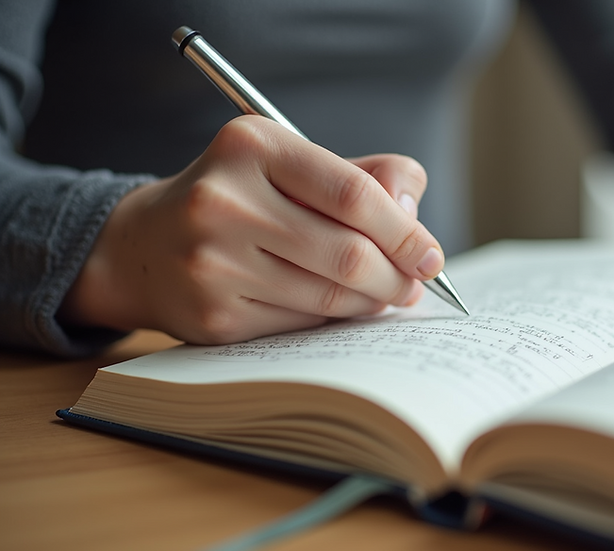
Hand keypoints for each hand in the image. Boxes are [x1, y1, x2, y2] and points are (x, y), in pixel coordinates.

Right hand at [58, 115, 443, 343]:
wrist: (145, 245)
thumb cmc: (242, 198)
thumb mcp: (295, 163)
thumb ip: (366, 176)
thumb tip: (414, 219)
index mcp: (252, 146)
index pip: (353, 194)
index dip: (405, 232)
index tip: (432, 256)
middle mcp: (224, 201)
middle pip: (348, 254)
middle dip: (396, 276)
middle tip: (414, 284)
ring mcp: (213, 263)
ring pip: (329, 298)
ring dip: (372, 303)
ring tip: (386, 295)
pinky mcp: (213, 317)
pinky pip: (302, 327)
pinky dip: (334, 322)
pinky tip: (341, 309)